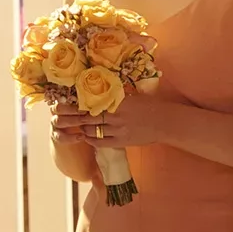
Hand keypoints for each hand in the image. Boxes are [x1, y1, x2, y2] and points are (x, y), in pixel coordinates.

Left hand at [51, 95, 169, 148]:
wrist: (164, 121)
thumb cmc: (148, 105)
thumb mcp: (130, 95)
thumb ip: (114, 94)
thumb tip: (96, 89)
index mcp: (117, 100)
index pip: (91, 102)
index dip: (78, 104)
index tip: (69, 102)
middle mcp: (116, 115)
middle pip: (88, 117)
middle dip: (77, 117)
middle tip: (68, 116)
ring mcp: (118, 130)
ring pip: (92, 130)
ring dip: (83, 128)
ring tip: (79, 125)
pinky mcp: (122, 141)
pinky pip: (100, 142)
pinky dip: (91, 139)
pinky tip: (87, 136)